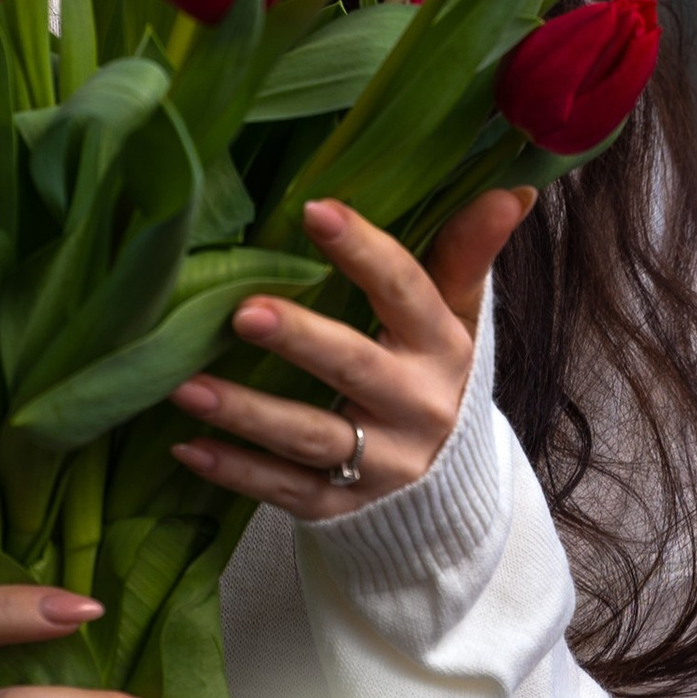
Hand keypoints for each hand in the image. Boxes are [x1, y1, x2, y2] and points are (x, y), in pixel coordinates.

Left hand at [166, 188, 535, 521]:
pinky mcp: (339, 508)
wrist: (448, 497)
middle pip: (353, 368)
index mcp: (441, 349)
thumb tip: (512, 189)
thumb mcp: (458, 321)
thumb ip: (468, 255)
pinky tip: (185, 447)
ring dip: (246, 412)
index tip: (314, 210)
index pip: (406, 292)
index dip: (364, 252)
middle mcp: (414, 407)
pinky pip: (282, 491)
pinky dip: (234, 472)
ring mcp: (378, 465)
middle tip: (242, 312)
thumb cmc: (433, 379)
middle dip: (300, 340)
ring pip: (309, 436)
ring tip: (185, 386)